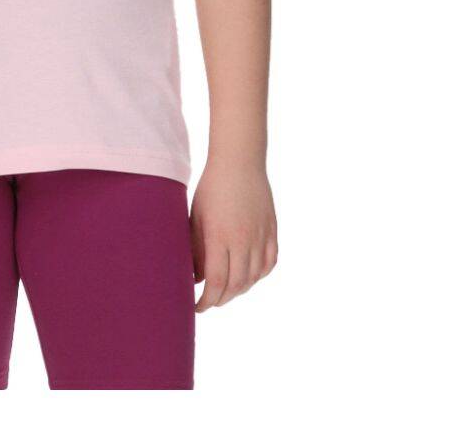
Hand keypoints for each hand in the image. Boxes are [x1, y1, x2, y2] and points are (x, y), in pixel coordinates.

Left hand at [190, 161, 277, 310]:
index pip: (216, 282)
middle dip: (221, 299)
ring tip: (226, 291)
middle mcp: (243, 240)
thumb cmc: (211, 187)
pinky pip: (268, 264)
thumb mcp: (197, 217)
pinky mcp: (272, 232)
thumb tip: (195, 277)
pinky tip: (247, 277)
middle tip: (210, 301)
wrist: (239, 162)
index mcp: (220, 236)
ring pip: (253, 278)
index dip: (207, 300)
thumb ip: (196, 248)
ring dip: (239, 290)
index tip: (197, 306)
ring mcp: (261, 237)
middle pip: (235, 286)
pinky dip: (257, 276)